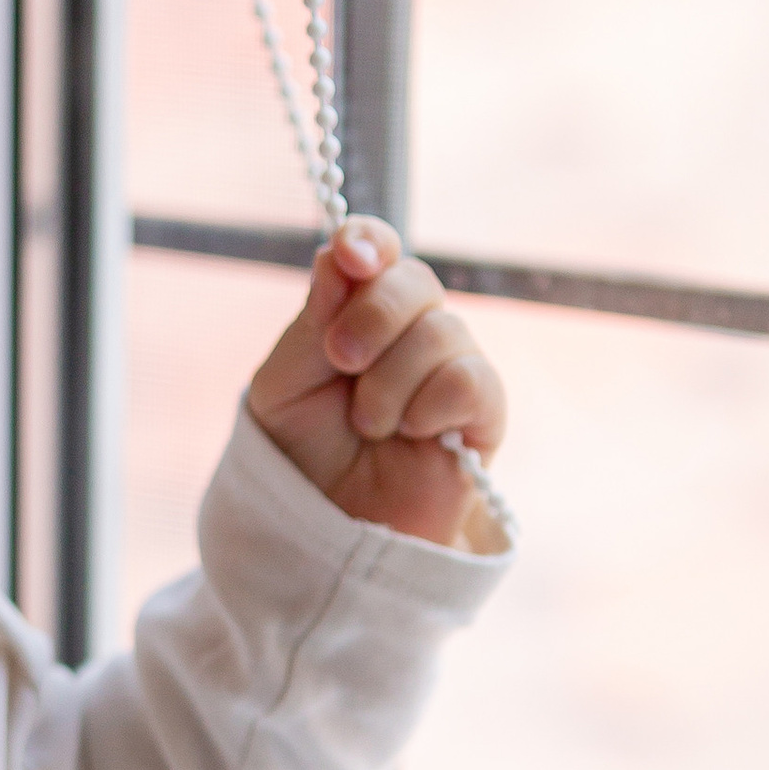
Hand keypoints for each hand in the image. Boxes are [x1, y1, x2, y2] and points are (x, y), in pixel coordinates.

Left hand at [248, 219, 507, 551]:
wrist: (331, 527)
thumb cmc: (304, 454)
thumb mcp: (285, 384)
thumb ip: (314, 320)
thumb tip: (343, 252)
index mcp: (357, 310)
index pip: (377, 251)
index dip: (369, 242)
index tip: (352, 257)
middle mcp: (410, 329)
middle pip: (415, 279)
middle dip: (372, 316)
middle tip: (341, 361)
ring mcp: (450, 367)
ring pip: (442, 331)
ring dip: (389, 383)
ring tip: (369, 426)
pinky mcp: (483, 412)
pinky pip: (472, 379)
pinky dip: (431, 405)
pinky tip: (412, 433)